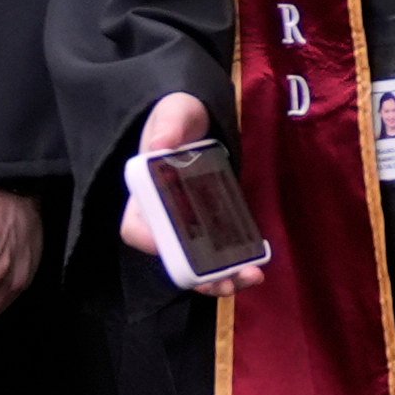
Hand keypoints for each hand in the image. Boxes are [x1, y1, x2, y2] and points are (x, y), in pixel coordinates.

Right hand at [125, 93, 267, 296]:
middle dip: (196, 275)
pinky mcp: (211, 226)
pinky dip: (235, 264)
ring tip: (250, 278)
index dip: (152, 242)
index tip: (176, 248)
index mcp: (144, 193)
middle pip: (171, 258)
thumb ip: (169, 125)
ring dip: (220, 277)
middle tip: (225, 282)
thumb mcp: (175, 111)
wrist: (202, 120)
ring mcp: (188, 225)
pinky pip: (218, 253)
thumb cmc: (181, 115)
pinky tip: (257, 266)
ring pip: (196, 264)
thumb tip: (161, 144)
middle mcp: (163, 217)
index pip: (136, 228)